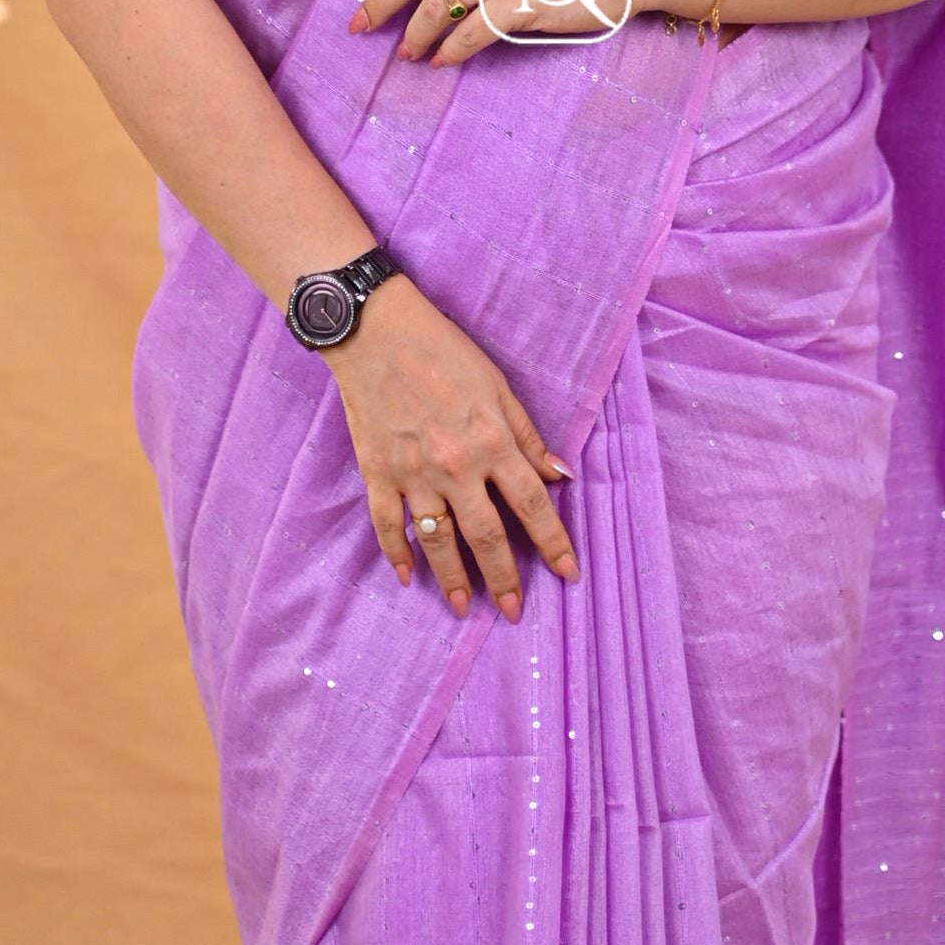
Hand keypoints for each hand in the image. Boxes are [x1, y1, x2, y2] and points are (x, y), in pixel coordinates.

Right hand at [329, 276, 579, 621]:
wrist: (375, 333)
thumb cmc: (443, 352)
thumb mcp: (498, 386)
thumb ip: (527, 436)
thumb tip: (561, 475)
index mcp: (491, 443)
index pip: (532, 505)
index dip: (553, 542)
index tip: (568, 573)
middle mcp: (456, 466)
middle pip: (487, 535)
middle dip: (504, 578)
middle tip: (512, 611)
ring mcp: (414, 474)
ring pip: (438, 540)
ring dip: (452, 578)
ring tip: (462, 607)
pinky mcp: (378, 473)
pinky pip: (387, 524)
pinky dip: (396, 553)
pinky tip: (407, 577)